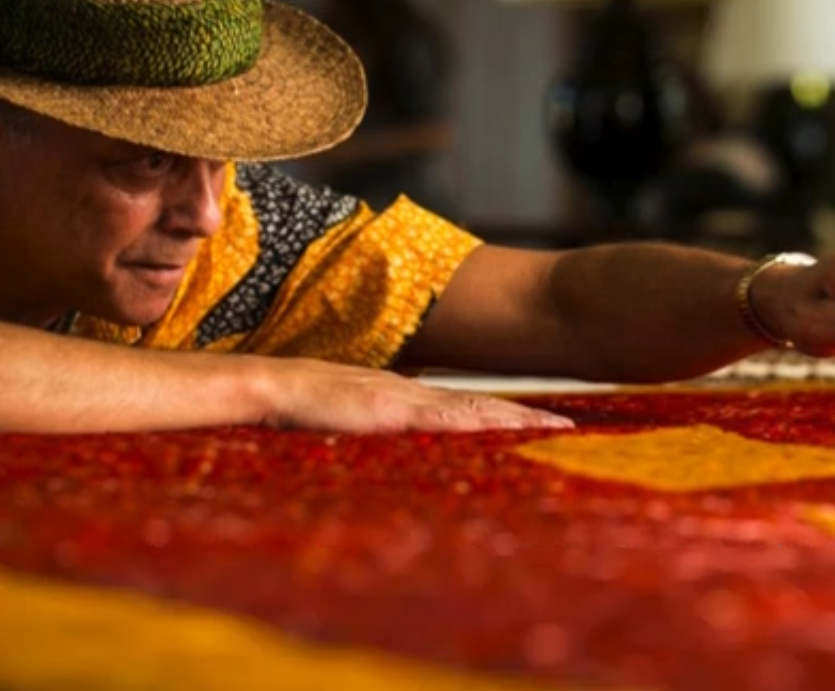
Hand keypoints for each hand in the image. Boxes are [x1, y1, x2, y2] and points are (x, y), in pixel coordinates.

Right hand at [254, 357, 575, 432]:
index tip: (538, 422)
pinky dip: (479, 423)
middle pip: (477, 404)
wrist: (264, 388)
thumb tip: (387, 444)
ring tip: (557, 426)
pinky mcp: (388, 409)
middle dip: (523, 415)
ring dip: (513, 418)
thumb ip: (370, 430)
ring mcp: (400, 399)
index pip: (460, 406)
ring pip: (470, 408)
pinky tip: (510, 427)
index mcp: (400, 397)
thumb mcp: (344, 422)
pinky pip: (444, 418)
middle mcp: (409, 393)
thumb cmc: (296, 409)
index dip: (498, 414)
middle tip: (570, 425)